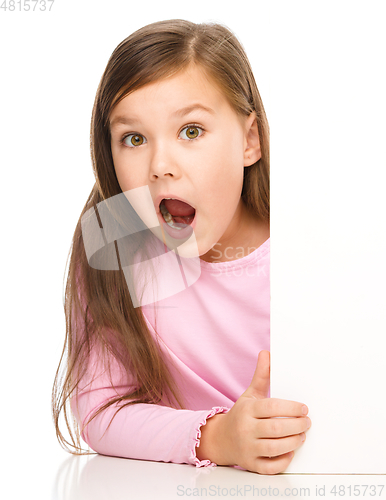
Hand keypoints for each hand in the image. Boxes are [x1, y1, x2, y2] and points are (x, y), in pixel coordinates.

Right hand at [203, 350, 310, 473]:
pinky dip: (283, 461)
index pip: (271, 407)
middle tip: (307, 422)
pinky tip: (291, 451)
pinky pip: (270, 467)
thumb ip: (261, 376)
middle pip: (276, 428)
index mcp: (247, 410)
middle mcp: (245, 429)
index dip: (291, 407)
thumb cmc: (241, 414)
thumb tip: (266, 353)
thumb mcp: (250, 394)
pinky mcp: (251, 464)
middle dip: (297, 425)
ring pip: (275, 448)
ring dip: (293, 442)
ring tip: (302, 435)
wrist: (221, 439)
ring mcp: (247, 448)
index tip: (304, 408)